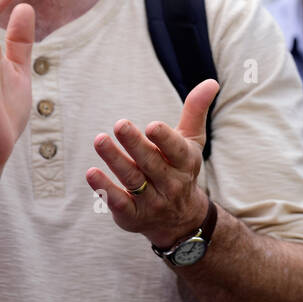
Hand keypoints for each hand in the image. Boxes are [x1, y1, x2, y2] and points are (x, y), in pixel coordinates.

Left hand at [86, 78, 218, 249]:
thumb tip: (211, 81)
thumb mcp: (192, 141)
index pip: (176, 150)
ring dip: (115, 160)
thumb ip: (196, 111)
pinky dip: (105, 189)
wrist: (181, 220)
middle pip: (150, 163)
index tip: (152, 126)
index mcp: (184, 163)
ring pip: (132, 180)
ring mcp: (152, 202)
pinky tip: (91, 173)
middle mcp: (170, 183)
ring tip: (100, 140)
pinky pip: (118, 202)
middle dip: (135, 144)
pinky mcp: (132, 216)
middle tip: (119, 124)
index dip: (164, 139)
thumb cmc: (181, 169)